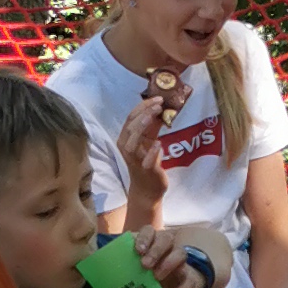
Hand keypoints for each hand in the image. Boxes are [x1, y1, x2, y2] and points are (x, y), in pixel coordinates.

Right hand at [115, 86, 170, 212]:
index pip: (131, 118)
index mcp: (126, 138)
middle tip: (159, 103)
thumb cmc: (148, 162)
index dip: (143, 106)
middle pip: (131, 127)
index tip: (158, 98)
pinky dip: (152, 152)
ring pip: (133, 142)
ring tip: (154, 116)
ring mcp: (135, 160)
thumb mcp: (150, 141)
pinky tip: (159, 143)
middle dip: (144, 112)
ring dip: (142, 127)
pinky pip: (146, 161)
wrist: (148, 189)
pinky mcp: (145, 171)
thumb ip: (153, 127)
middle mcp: (127, 148)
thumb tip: (161, 108)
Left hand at [131, 224, 200, 287]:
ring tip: (156, 277)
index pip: (149, 231)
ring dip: (169, 262)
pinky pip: (190, 280)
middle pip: (165, 238)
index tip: (138, 250)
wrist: (179, 286)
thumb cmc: (152, 278)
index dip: (144, 238)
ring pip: (180, 252)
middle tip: (145, 265)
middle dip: (155, 250)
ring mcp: (181, 262)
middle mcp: (167, 249)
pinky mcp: (192, 277)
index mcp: (151, 244)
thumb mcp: (137, 281)